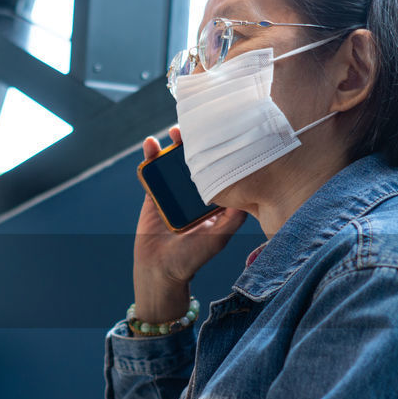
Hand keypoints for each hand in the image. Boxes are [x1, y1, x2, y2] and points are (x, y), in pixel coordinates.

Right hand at [133, 127, 246, 321]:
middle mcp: (194, 193)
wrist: (161, 271)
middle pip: (196, 161)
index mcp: (213, 199)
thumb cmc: (192, 258)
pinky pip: (150, 173)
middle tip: (197, 127)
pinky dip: (149, 157)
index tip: (223, 134)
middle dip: (196, 142)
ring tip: (174, 131)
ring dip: (172, 144)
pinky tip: (150, 144)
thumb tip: (248, 190)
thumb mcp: (220, 237)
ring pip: (173, 162)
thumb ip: (233, 217)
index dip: (220, 151)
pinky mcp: (153, 195)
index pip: (218, 169)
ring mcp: (173, 192)